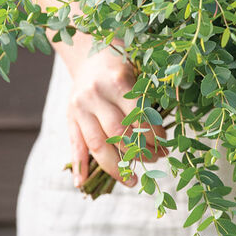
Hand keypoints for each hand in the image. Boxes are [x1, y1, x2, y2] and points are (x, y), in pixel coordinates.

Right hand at [66, 39, 166, 187]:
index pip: (138, 116)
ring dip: (116, 166)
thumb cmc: (122, 61)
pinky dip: (79, 165)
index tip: (166, 145)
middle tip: (156, 160)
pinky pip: (74, 144)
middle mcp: (95, 96)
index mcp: (117, 82)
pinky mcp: (69, 117)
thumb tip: (165, 131)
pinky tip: (82, 183)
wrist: (89, 51)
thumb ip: (147, 95)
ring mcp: (80, 108)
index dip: (153, 135)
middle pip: (118, 133)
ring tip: (133, 180)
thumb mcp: (138, 69)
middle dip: (139, 152)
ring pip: (97, 144)